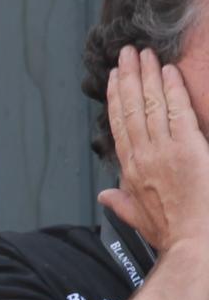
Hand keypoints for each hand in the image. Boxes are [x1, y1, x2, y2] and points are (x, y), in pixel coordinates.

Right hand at [99, 45, 208, 251]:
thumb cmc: (174, 236)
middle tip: (126, 53)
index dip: (116, 99)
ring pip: (151, 105)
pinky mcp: (188, 149)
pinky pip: (178, 112)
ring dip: (147, 76)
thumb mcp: (141, 221)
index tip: (115, 78)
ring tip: (144, 53)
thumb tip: (104, 196)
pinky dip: (172, 90)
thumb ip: (121, 204)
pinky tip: (168, 71)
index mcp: (131, 171)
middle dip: (128, 78)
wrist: (196, 246)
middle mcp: (143, 156)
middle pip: (131, 109)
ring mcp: (164, 151)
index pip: (120, 126)